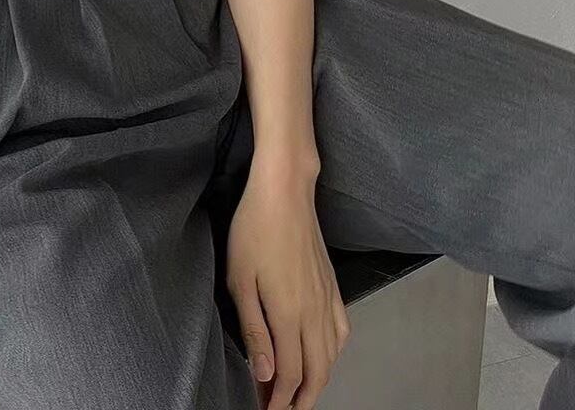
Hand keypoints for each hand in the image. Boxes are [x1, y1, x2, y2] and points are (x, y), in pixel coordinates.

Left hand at [225, 164, 350, 409]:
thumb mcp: (240, 279)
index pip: (290, 375)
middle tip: (280, 408)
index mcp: (289, 315)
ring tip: (298, 392)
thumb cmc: (254, 229)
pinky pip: (340, 332)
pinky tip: (322, 354)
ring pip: (330, 357)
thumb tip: (265, 373)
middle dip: (300, 399)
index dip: (279, 400)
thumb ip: (254, 329)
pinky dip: (333, 354)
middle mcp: (314, 313)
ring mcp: (328, 300)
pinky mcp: (333, 286)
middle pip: (316, 373)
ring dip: (317, 381)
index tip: (264, 409)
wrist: (285, 192)